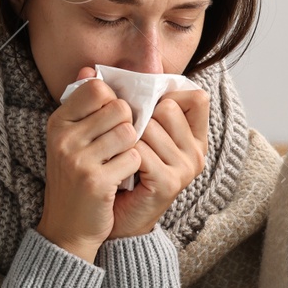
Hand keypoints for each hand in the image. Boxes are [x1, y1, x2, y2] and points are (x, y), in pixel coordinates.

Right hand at [36, 67, 141, 262]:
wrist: (68, 228)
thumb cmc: (76, 179)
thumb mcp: (70, 139)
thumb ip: (82, 104)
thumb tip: (89, 69)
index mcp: (58, 122)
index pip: (97, 88)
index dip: (113, 103)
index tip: (110, 122)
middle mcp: (64, 138)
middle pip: (119, 108)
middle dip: (126, 126)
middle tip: (116, 147)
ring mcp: (77, 159)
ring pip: (129, 132)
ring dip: (131, 148)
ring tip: (116, 163)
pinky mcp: (95, 181)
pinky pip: (133, 158)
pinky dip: (132, 169)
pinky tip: (118, 180)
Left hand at [109, 87, 209, 239]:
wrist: (117, 218)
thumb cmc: (125, 171)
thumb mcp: (134, 132)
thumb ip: (128, 102)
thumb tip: (91, 68)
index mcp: (194, 136)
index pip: (196, 96)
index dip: (168, 95)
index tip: (146, 109)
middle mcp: (197, 152)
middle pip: (168, 108)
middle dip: (140, 117)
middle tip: (128, 138)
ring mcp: (187, 168)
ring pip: (150, 127)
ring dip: (128, 138)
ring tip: (123, 155)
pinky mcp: (170, 183)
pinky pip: (141, 151)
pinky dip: (125, 155)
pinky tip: (121, 166)